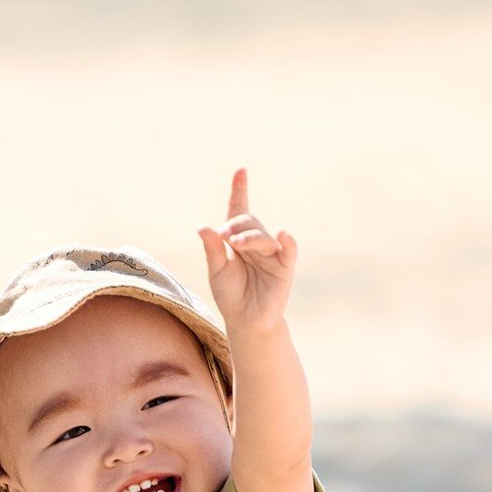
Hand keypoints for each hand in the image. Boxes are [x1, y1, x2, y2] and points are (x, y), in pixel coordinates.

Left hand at [197, 168, 297, 335]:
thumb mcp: (216, 271)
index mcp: (237, 240)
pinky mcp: (284, 267)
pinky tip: (283, 234)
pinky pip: (289, 250)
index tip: (241, 170)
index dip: (240, 190)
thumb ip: (212, 249)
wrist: (246, 321)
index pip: (239, 210)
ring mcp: (272, 253)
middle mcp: (256, 242)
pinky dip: (287, 242)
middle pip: (248, 221)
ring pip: (263, 236)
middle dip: (236, 225)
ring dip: (250, 237)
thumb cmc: (230, 294)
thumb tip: (203, 226)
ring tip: (237, 244)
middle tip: (226, 239)